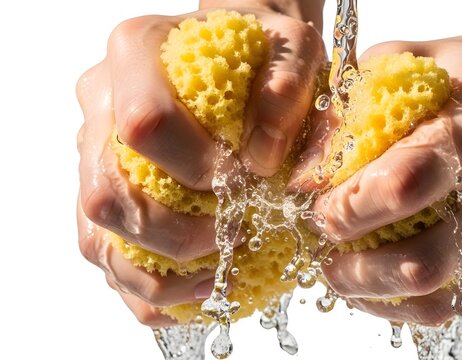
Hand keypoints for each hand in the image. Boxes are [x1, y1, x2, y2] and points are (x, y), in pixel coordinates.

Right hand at [76, 2, 324, 325]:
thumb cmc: (260, 49)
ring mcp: (95, 150)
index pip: (144, 123)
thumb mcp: (291, 46)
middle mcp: (102, 101)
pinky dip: (149, 288)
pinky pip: (106, 254)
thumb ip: (288, 87)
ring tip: (221, 272)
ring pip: (98, 234)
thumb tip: (260, 160)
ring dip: (160, 273)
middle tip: (236, 234)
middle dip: (178, 234)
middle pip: (107, 192)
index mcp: (137, 51)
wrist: (235, 54)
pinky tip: (199, 287)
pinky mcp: (104, 189)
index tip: (244, 182)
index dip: (194, 167)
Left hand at [308, 37, 461, 325]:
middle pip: (432, 259)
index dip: (353, 209)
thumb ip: (352, 111)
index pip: (412, 181)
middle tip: (330, 262)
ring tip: (355, 276)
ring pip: (452, 299)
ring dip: (386, 297)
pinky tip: (399, 272)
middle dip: (362, 273)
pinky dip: (423, 298)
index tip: (322, 212)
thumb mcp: (409, 63)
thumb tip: (304, 177)